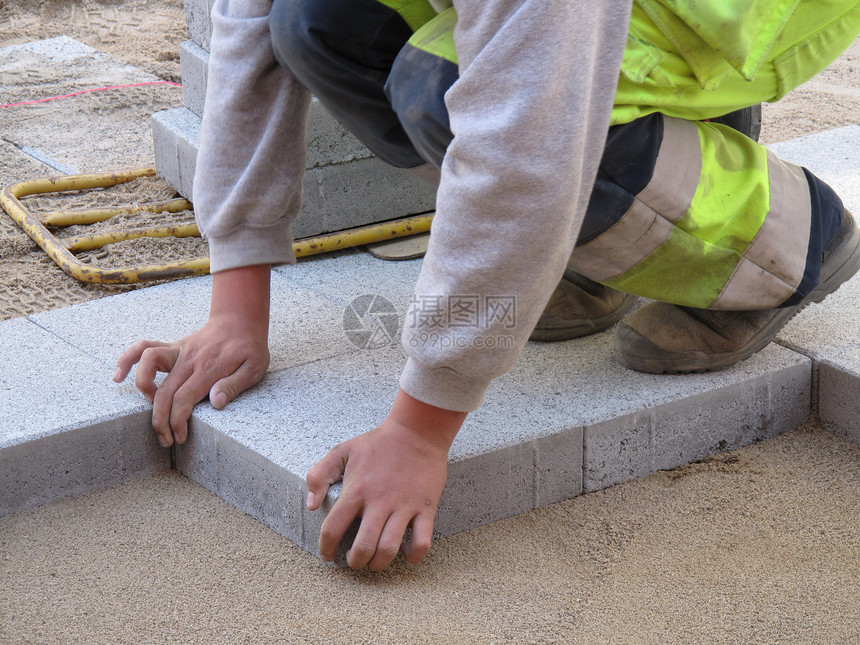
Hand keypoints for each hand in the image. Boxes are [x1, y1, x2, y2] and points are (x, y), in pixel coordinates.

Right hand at [112, 265, 270, 446]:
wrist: (240, 321)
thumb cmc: (249, 348)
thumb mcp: (254, 368)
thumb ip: (234, 385)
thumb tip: (216, 403)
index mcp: (208, 368)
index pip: (184, 398)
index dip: (177, 421)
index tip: (179, 438)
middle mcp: (189, 359)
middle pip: (165, 390)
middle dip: (160, 420)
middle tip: (165, 440)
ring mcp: (178, 350)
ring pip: (148, 362)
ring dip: (142, 386)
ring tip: (147, 410)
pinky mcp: (172, 346)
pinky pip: (144, 347)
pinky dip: (127, 359)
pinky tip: (119, 375)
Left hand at [306, 390, 466, 569]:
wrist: (417, 431)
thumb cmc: (378, 443)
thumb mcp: (342, 450)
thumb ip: (319, 475)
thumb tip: (311, 506)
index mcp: (356, 490)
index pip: (332, 529)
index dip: (326, 549)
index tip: (327, 555)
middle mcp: (379, 502)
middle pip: (362, 547)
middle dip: (354, 562)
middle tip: (354, 560)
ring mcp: (404, 506)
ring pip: (389, 549)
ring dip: (378, 563)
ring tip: (374, 561)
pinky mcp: (426, 508)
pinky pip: (422, 542)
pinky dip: (412, 555)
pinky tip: (404, 552)